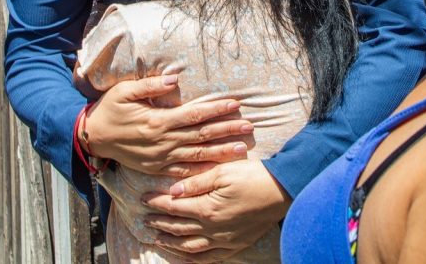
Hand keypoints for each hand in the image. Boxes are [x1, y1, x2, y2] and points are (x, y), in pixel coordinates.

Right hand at [84, 75, 253, 177]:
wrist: (93, 137)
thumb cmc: (110, 109)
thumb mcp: (125, 91)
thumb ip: (150, 86)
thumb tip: (174, 78)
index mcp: (157, 121)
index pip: (194, 114)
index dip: (216, 110)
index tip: (235, 104)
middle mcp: (162, 141)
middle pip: (201, 136)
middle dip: (227, 131)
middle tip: (249, 127)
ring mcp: (161, 157)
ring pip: (197, 155)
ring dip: (221, 152)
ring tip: (243, 149)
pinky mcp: (157, 167)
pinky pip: (183, 170)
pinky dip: (201, 170)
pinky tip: (218, 169)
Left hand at [142, 159, 290, 261]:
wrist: (283, 191)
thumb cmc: (253, 176)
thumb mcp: (222, 171)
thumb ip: (196, 182)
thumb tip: (173, 191)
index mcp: (208, 208)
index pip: (174, 207)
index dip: (156, 203)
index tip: (143, 199)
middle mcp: (213, 229)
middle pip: (178, 228)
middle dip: (159, 223)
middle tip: (144, 220)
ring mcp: (225, 240)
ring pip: (190, 247)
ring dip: (172, 243)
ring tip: (157, 238)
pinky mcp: (236, 245)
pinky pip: (210, 258)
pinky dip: (194, 259)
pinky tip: (185, 256)